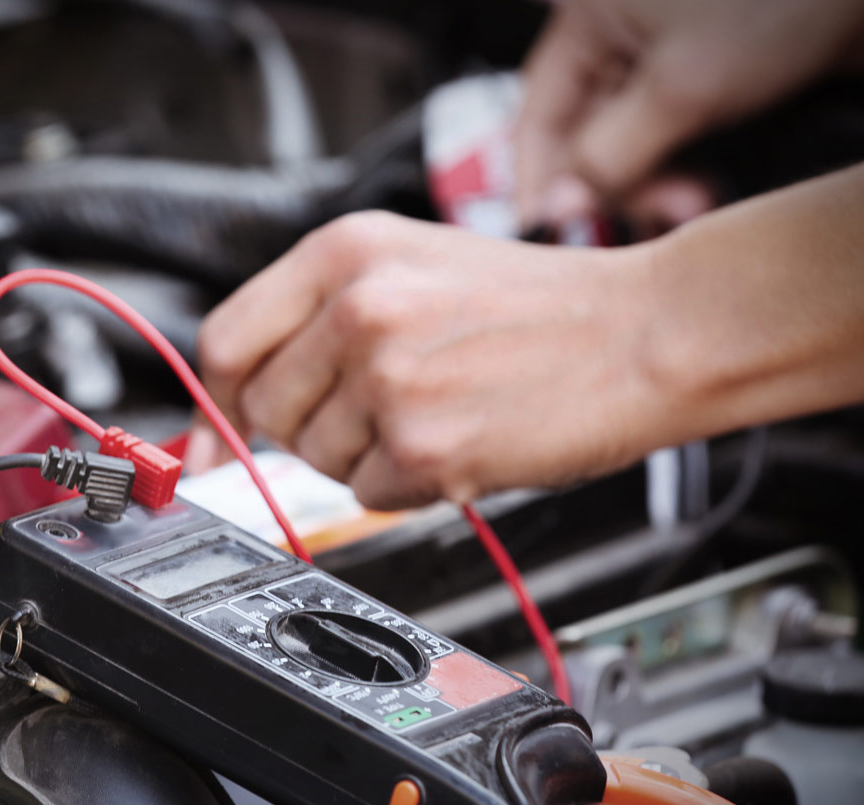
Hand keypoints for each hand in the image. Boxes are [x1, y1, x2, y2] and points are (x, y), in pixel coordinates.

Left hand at [196, 211, 666, 508]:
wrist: (645, 333)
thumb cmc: (540, 305)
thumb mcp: (411, 267)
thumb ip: (317, 318)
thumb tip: (234, 402)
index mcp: (344, 251)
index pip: (226, 340)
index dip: (218, 399)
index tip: (223, 436)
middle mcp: (357, 307)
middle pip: (265, 409)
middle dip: (310, 427)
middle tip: (380, 409)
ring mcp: (387, 377)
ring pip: (315, 457)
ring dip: (365, 454)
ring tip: (436, 410)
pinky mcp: (421, 445)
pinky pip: (367, 493)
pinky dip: (406, 484)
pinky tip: (459, 439)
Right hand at [515, 0, 863, 225]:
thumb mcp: (678, 89)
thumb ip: (608, 156)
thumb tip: (559, 207)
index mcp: (591, 18)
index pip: (538, 117)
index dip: (541, 183)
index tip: (552, 237)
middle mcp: (622, 36)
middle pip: (587, 138)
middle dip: (619, 188)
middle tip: (660, 216)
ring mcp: (666, 56)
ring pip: (634, 145)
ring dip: (658, 188)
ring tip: (694, 207)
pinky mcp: (710, 77)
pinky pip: (676, 141)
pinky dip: (686, 173)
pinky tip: (707, 196)